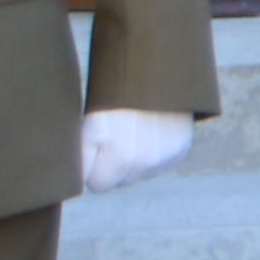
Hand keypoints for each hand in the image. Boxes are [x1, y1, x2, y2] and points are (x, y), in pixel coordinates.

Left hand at [78, 108, 192, 193]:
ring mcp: (165, 159)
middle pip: (120, 182)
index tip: (96, 144)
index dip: (93, 166)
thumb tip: (79, 184)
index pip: (98, 185)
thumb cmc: (113, 98)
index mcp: (121, 159)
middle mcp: (146, 164)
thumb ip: (82, 160)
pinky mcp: (179, 152)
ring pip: (140, 174)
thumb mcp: (89, 125)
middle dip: (114, 164)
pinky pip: (158, 165)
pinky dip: (152, 153)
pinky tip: (149, 132)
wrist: (154, 74)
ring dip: (134, 159)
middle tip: (115, 132)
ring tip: (133, 129)